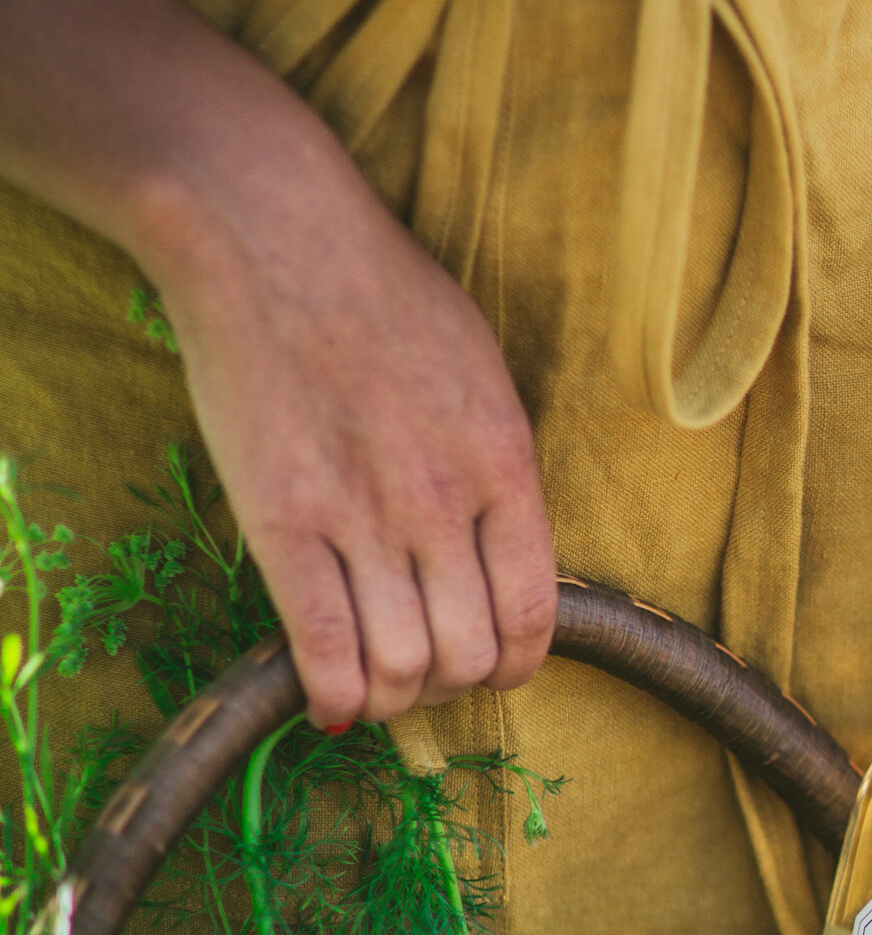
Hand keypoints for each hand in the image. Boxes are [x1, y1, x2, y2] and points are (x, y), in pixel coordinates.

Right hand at [0, 0, 554, 728]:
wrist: (274, 235)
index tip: (490, 667)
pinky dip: (330, 694)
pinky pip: (322, 648)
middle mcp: (444, 502)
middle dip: (448, 686)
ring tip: (370, 680)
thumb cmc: (382, 295)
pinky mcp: (283, 518)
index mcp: (505, 465)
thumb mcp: (481, 375)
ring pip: (402, 668)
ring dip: (389, 697)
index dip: (514, 666)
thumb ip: (496, 468)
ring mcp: (364, 516)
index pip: (534, 617)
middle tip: (418, 671)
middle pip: (467, 657)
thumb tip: (499, 553)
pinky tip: (325, 699)